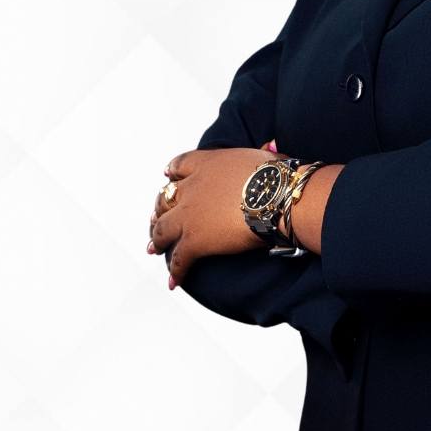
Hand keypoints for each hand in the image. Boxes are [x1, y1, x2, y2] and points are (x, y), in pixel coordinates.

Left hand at [148, 147, 267, 285]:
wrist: (275, 197)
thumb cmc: (276, 177)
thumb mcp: (261, 157)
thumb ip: (255, 156)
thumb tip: (269, 148)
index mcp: (208, 164)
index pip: (179, 165)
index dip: (171, 173)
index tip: (167, 178)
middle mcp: (192, 187)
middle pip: (165, 198)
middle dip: (159, 209)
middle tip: (155, 218)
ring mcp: (189, 215)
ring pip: (162, 229)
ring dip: (157, 240)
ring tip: (154, 248)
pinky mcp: (195, 240)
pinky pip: (179, 259)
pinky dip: (176, 271)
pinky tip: (174, 281)